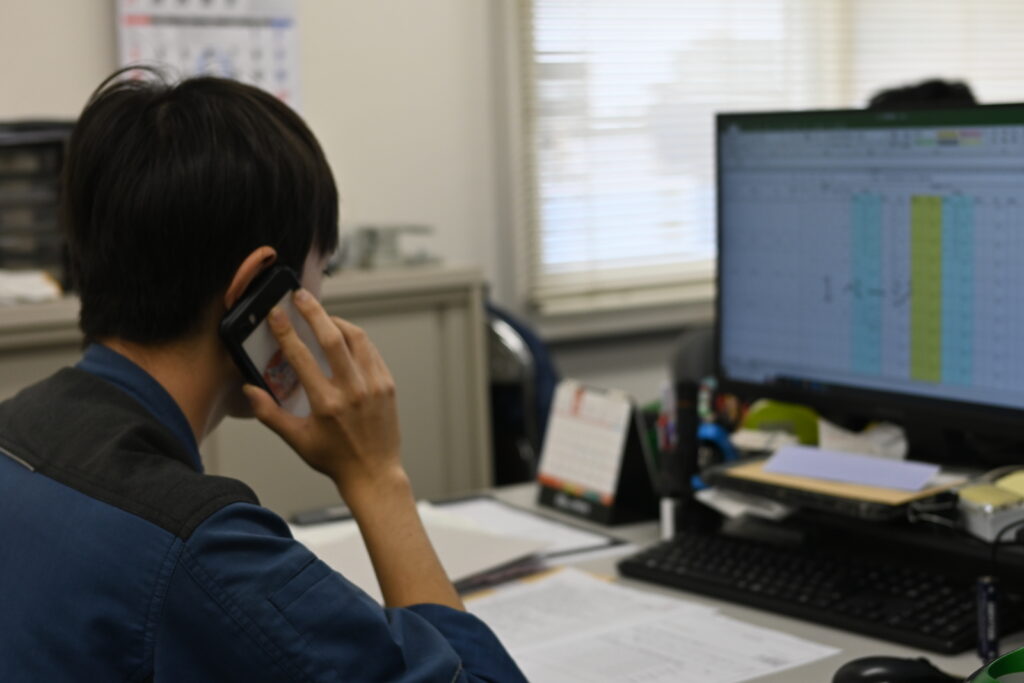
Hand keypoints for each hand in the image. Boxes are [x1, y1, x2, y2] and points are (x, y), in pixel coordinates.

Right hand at [243, 289, 405, 501]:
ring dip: (336, 321)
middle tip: (300, 296)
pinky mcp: (387, 384)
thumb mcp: (297, 440)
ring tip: (321, 315)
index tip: (276, 314)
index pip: (302, 357)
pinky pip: (370, 351)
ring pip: (356, 338)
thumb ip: (269, 413)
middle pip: (332, 337)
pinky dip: (355, 339)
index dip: (286, 332)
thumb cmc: (334, 458)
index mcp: (327, 403)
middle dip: (313, 312)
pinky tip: (343, 336)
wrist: (374, 472)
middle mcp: (353, 390)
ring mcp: (374, 385)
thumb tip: (248, 389)